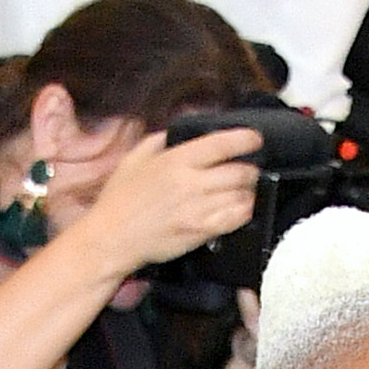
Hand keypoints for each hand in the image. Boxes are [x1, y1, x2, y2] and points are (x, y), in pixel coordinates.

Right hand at [68, 119, 261, 281]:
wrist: (113, 237)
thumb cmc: (121, 198)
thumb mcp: (135, 157)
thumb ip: (161, 140)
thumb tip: (181, 131)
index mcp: (176, 159)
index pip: (220, 144)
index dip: (244, 139)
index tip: (255, 139)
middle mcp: (190, 182)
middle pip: (239, 172)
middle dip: (250, 170)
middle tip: (250, 171)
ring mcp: (197, 209)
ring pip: (241, 196)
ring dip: (249, 193)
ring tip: (246, 191)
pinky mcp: (200, 232)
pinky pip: (235, 220)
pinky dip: (244, 213)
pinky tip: (242, 210)